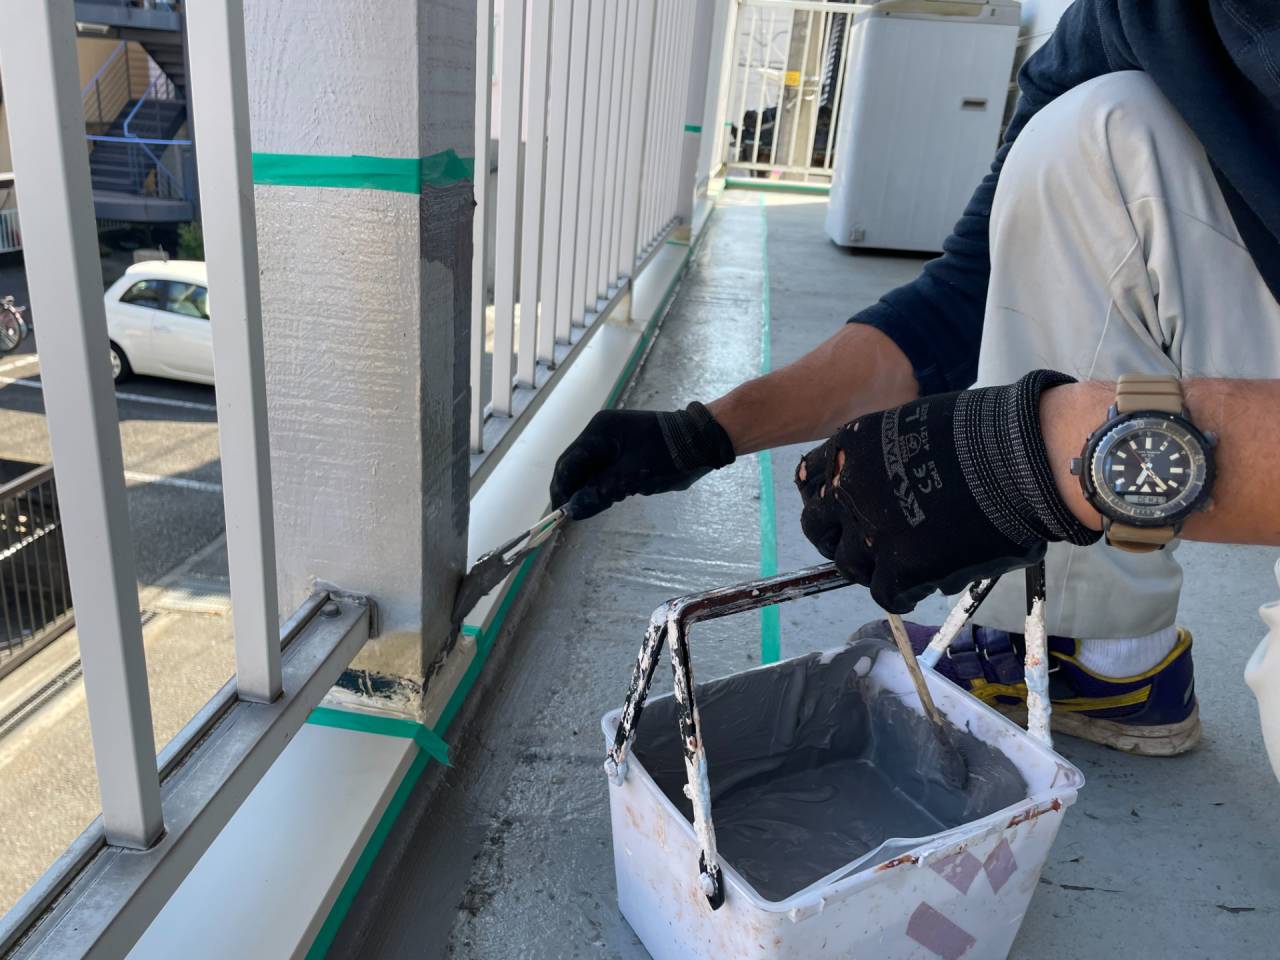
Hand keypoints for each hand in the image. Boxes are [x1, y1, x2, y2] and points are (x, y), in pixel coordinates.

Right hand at [549, 402, 734, 519]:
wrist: (703, 442)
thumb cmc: (669, 455)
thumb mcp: (632, 477)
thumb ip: (599, 492)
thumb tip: (572, 509)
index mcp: (599, 431)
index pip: (569, 462)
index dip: (562, 488)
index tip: (559, 513)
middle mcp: (601, 433)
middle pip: (576, 465)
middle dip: (572, 491)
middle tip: (571, 516)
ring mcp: (613, 441)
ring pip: (589, 470)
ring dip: (586, 490)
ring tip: (585, 511)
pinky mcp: (624, 451)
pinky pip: (603, 470)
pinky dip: (600, 486)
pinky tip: (601, 501)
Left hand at [796, 370, 1099, 612]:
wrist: (1025, 458)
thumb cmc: (989, 434)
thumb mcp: (918, 427)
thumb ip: (889, 462)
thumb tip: (891, 495)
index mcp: (851, 448)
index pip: (810, 481)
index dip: (826, 500)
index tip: (843, 511)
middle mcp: (849, 489)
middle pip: (817, 527)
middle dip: (839, 538)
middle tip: (867, 545)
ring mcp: (871, 532)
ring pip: (850, 566)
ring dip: (874, 568)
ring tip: (905, 565)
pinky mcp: (901, 568)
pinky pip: (887, 594)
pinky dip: (905, 593)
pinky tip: (927, 582)